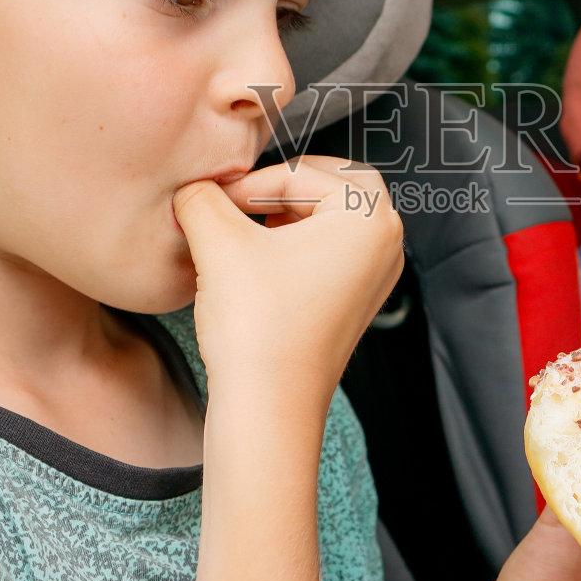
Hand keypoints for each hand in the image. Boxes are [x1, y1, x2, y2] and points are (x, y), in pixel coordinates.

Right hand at [172, 156, 403, 403]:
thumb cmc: (257, 327)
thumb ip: (202, 196)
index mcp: (369, 216)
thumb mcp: (218, 241)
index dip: (246, 184)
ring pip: (333, 215)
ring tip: (244, 230)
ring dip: (289, 212)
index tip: (208, 201)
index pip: (299, 173)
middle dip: (281, 186)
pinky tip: (260, 261)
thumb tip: (193, 186)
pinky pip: (334, 249)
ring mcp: (377, 274)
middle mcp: (387, 241)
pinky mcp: (359, 301)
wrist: (268, 406)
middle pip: (332, 182)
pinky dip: (298, 242)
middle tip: (237, 200)